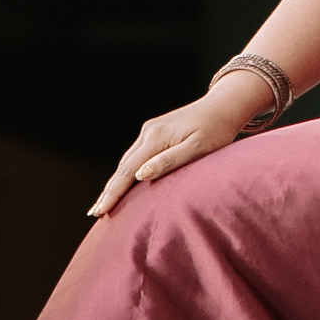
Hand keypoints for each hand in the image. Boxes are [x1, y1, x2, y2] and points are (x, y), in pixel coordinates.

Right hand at [91, 84, 259, 218]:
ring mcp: (151, 130)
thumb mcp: (197, 148)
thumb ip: (169, 161)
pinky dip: (126, 172)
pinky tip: (124, 182)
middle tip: (95, 213)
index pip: (128, 171)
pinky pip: (135, 155)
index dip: (113, 192)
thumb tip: (141, 175)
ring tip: (105, 203)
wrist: (224, 106)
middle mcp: (148, 132)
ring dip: (116, 182)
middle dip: (109, 190)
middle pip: (123, 166)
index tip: (100, 210)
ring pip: (127, 160)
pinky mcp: (156, 132)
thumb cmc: (216, 131)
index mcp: (156, 137)